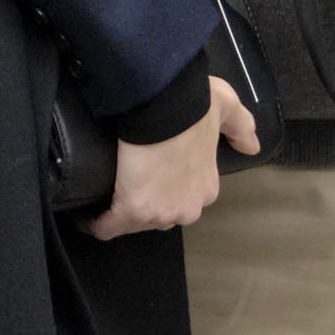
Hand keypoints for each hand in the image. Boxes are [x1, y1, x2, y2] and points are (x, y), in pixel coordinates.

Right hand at [80, 75, 260, 242]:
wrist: (165, 106)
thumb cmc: (193, 106)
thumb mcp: (227, 109)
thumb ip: (241, 128)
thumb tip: (251, 146)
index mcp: (206, 186)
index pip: (183, 198)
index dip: (165, 190)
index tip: (148, 180)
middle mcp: (188, 206)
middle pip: (160, 214)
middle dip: (143, 204)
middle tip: (122, 185)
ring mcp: (161, 212)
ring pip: (135, 222)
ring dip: (117, 214)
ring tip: (100, 201)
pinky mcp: (133, 211)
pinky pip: (108, 227)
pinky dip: (95, 224)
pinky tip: (84, 218)